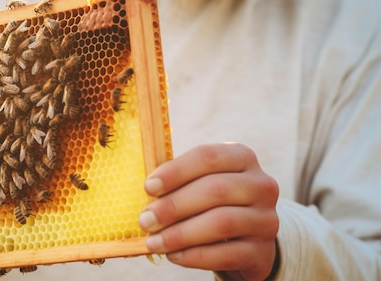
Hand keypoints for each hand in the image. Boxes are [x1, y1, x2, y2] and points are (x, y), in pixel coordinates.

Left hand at [139, 142, 278, 280]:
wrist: (247, 239)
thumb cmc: (212, 203)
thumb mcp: (200, 182)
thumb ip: (178, 181)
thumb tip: (148, 191)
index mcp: (241, 157)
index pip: (208, 156)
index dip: (175, 171)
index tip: (148, 187)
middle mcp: (260, 185)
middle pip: (215, 190)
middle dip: (174, 206)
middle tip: (146, 220)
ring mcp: (266, 219)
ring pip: (221, 223)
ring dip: (180, 234)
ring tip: (154, 241)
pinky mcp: (262, 251)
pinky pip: (226, 254)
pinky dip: (195, 256)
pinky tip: (174, 256)